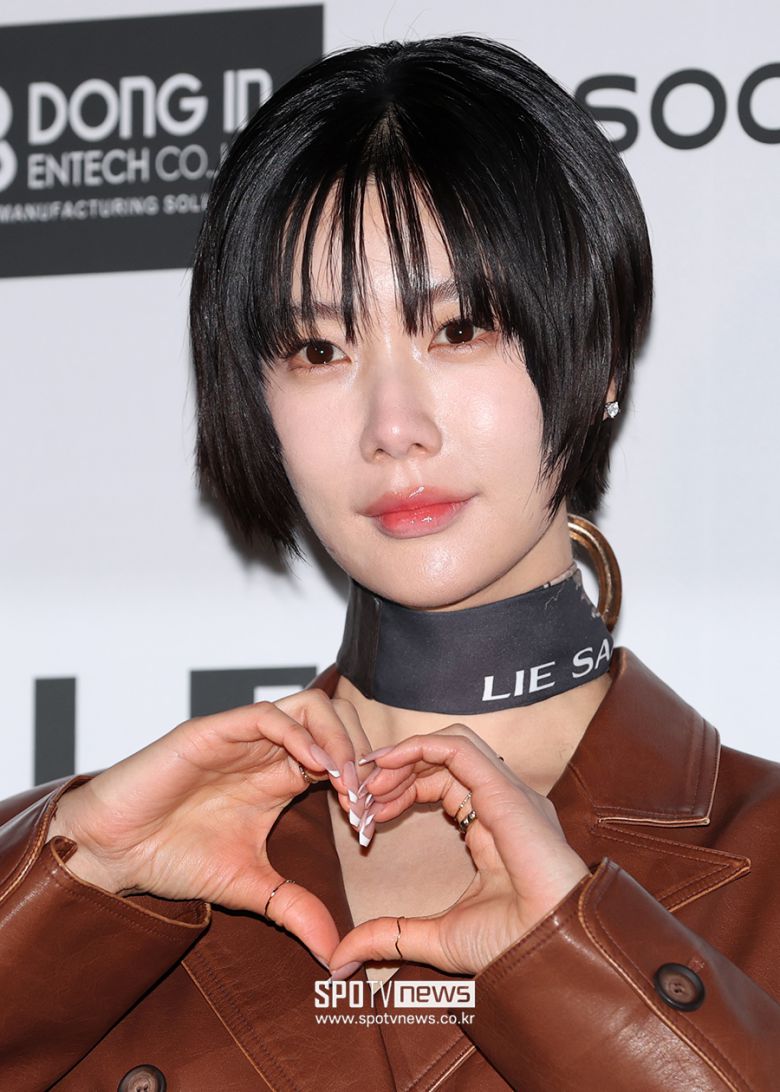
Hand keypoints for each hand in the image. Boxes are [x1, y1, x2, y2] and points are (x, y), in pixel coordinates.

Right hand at [48, 690, 366, 966]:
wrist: (114, 852)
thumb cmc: (173, 858)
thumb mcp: (250, 888)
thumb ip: (296, 910)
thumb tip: (337, 956)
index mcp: (281, 776)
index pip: (342, 758)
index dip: (365, 784)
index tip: (368, 826)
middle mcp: (268, 749)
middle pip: (337, 722)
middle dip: (362, 755)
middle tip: (363, 799)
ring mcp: (244, 736)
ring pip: (312, 708)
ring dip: (339, 741)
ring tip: (346, 784)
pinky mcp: (216, 730)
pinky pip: (270, 715)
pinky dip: (302, 736)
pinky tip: (316, 768)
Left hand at [327, 724, 590, 976]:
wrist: (548, 954)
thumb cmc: (510, 947)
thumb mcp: (436, 938)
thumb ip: (391, 936)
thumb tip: (342, 958)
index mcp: (494, 828)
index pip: (442, 787)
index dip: (400, 793)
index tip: (365, 815)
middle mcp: (503, 803)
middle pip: (442, 763)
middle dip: (395, 774)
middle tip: (359, 796)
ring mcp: (508, 793)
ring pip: (450, 746)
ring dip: (404, 757)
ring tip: (370, 780)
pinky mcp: (505, 790)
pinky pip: (459, 748)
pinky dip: (419, 748)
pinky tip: (387, 765)